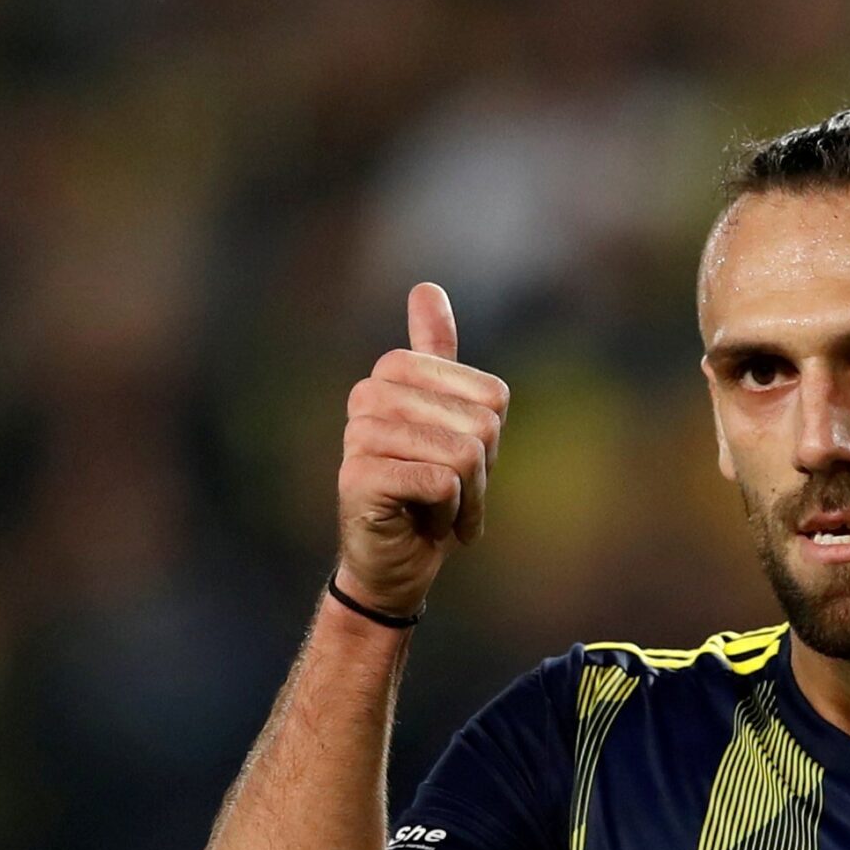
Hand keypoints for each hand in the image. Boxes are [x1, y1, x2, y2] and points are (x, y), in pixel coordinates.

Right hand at [334, 282, 508, 615]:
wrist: (394, 562)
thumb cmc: (426, 493)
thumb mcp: (448, 421)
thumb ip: (436, 355)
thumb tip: (425, 287)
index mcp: (394, 372)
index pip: (491, 396)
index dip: (491, 440)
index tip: (462, 465)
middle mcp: (369, 394)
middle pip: (481, 425)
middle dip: (482, 474)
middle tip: (451, 496)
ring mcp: (358, 433)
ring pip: (462, 456)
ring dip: (466, 500)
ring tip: (438, 512)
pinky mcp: (358, 476)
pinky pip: (442, 484)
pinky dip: (447, 516)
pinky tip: (423, 525)